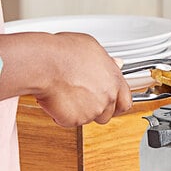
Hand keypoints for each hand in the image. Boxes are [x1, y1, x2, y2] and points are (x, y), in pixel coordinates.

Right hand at [0, 31, 131, 126]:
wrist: (45, 65)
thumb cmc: (65, 53)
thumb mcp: (93, 48)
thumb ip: (108, 61)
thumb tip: (117, 63)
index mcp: (114, 80)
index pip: (125, 101)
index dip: (117, 103)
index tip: (111, 103)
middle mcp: (107, 97)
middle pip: (107, 114)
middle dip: (97, 110)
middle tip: (83, 99)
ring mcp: (92, 110)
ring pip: (88, 118)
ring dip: (79, 111)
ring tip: (67, 94)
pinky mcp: (75, 120)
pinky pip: (70, 121)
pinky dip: (62, 115)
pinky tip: (57, 99)